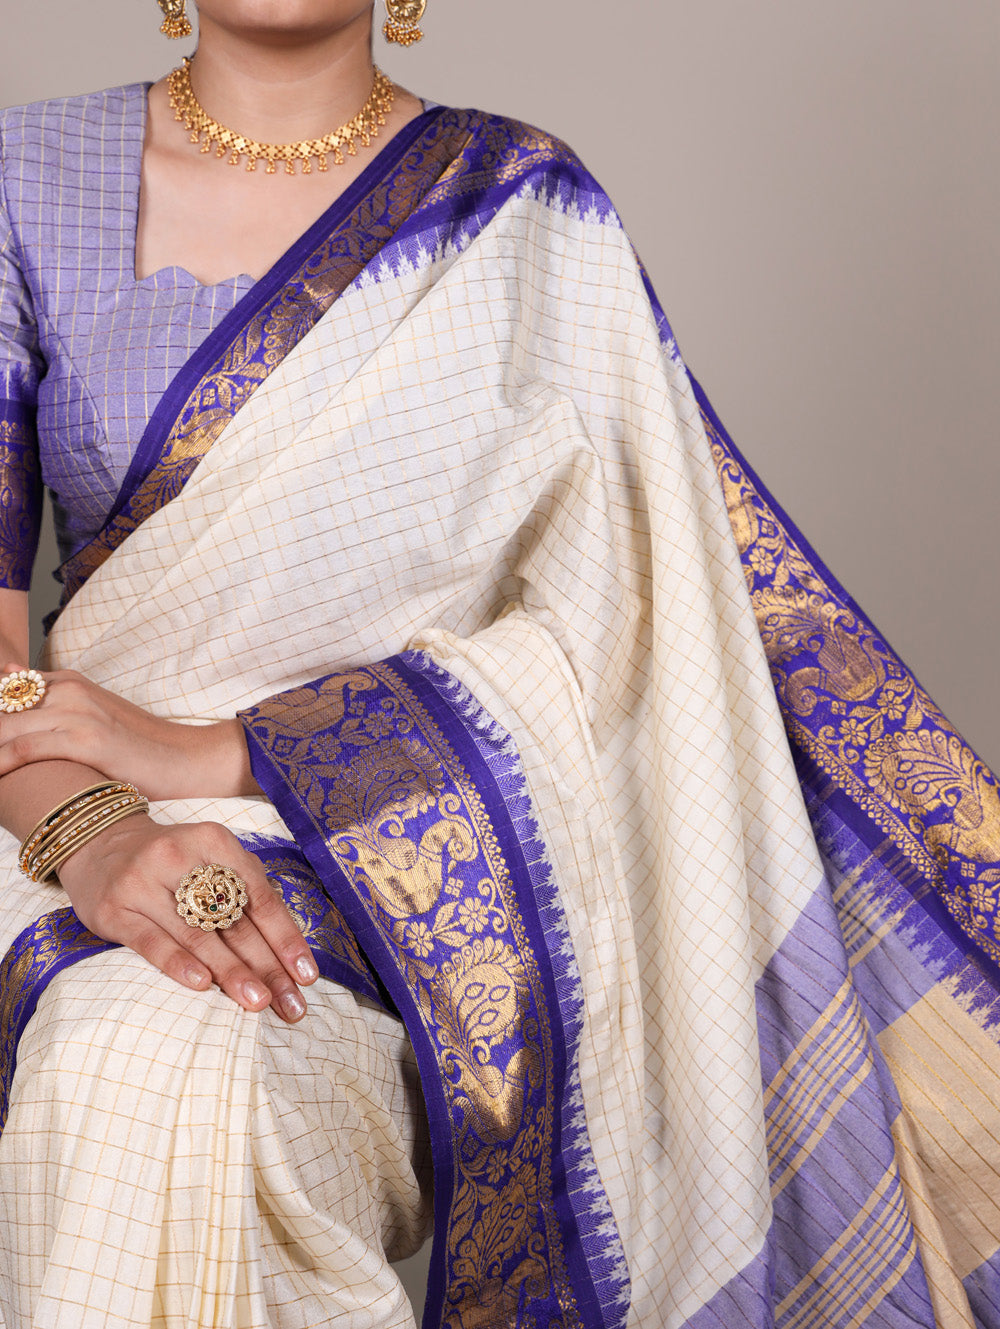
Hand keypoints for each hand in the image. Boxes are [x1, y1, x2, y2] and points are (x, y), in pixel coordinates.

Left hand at [0, 664, 255, 799]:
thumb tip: (9, 685)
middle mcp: (69, 690)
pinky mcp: (88, 739)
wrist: (186, 757)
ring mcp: (78, 712)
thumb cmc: (138, 746)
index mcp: (67, 682)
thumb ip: (52, 702)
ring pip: (6, 727)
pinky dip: (2, 763)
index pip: (3, 692)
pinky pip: (26, 747)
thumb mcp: (93, 715)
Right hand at [57, 812, 318, 1021]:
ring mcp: (143, 883)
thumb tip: (286, 951)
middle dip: (267, 967)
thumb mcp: (211, 859)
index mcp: (214, 842)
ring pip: (197, 935)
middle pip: (233, 922)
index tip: (307, 975)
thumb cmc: (173, 861)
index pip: (259, 898)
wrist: (99, 844)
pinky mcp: (114, 910)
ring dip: (231, 972)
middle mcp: (180, 858)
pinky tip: (203, 986)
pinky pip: (151, 943)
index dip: (285, 938)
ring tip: (258, 1002)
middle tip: (291, 1005)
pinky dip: (179, 964)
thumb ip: (245, 892)